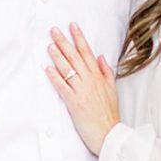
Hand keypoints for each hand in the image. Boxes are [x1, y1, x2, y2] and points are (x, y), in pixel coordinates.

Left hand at [47, 22, 119, 155]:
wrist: (109, 133)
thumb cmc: (110, 114)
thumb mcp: (112, 90)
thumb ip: (107, 72)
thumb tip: (100, 57)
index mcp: (99, 77)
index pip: (88, 53)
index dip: (79, 38)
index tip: (72, 26)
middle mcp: (90, 81)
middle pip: (75, 57)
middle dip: (64, 42)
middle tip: (54, 30)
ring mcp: (82, 91)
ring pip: (68, 69)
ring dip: (57, 56)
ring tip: (49, 45)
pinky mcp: (74, 103)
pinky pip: (63, 87)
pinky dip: (55, 77)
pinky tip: (47, 68)